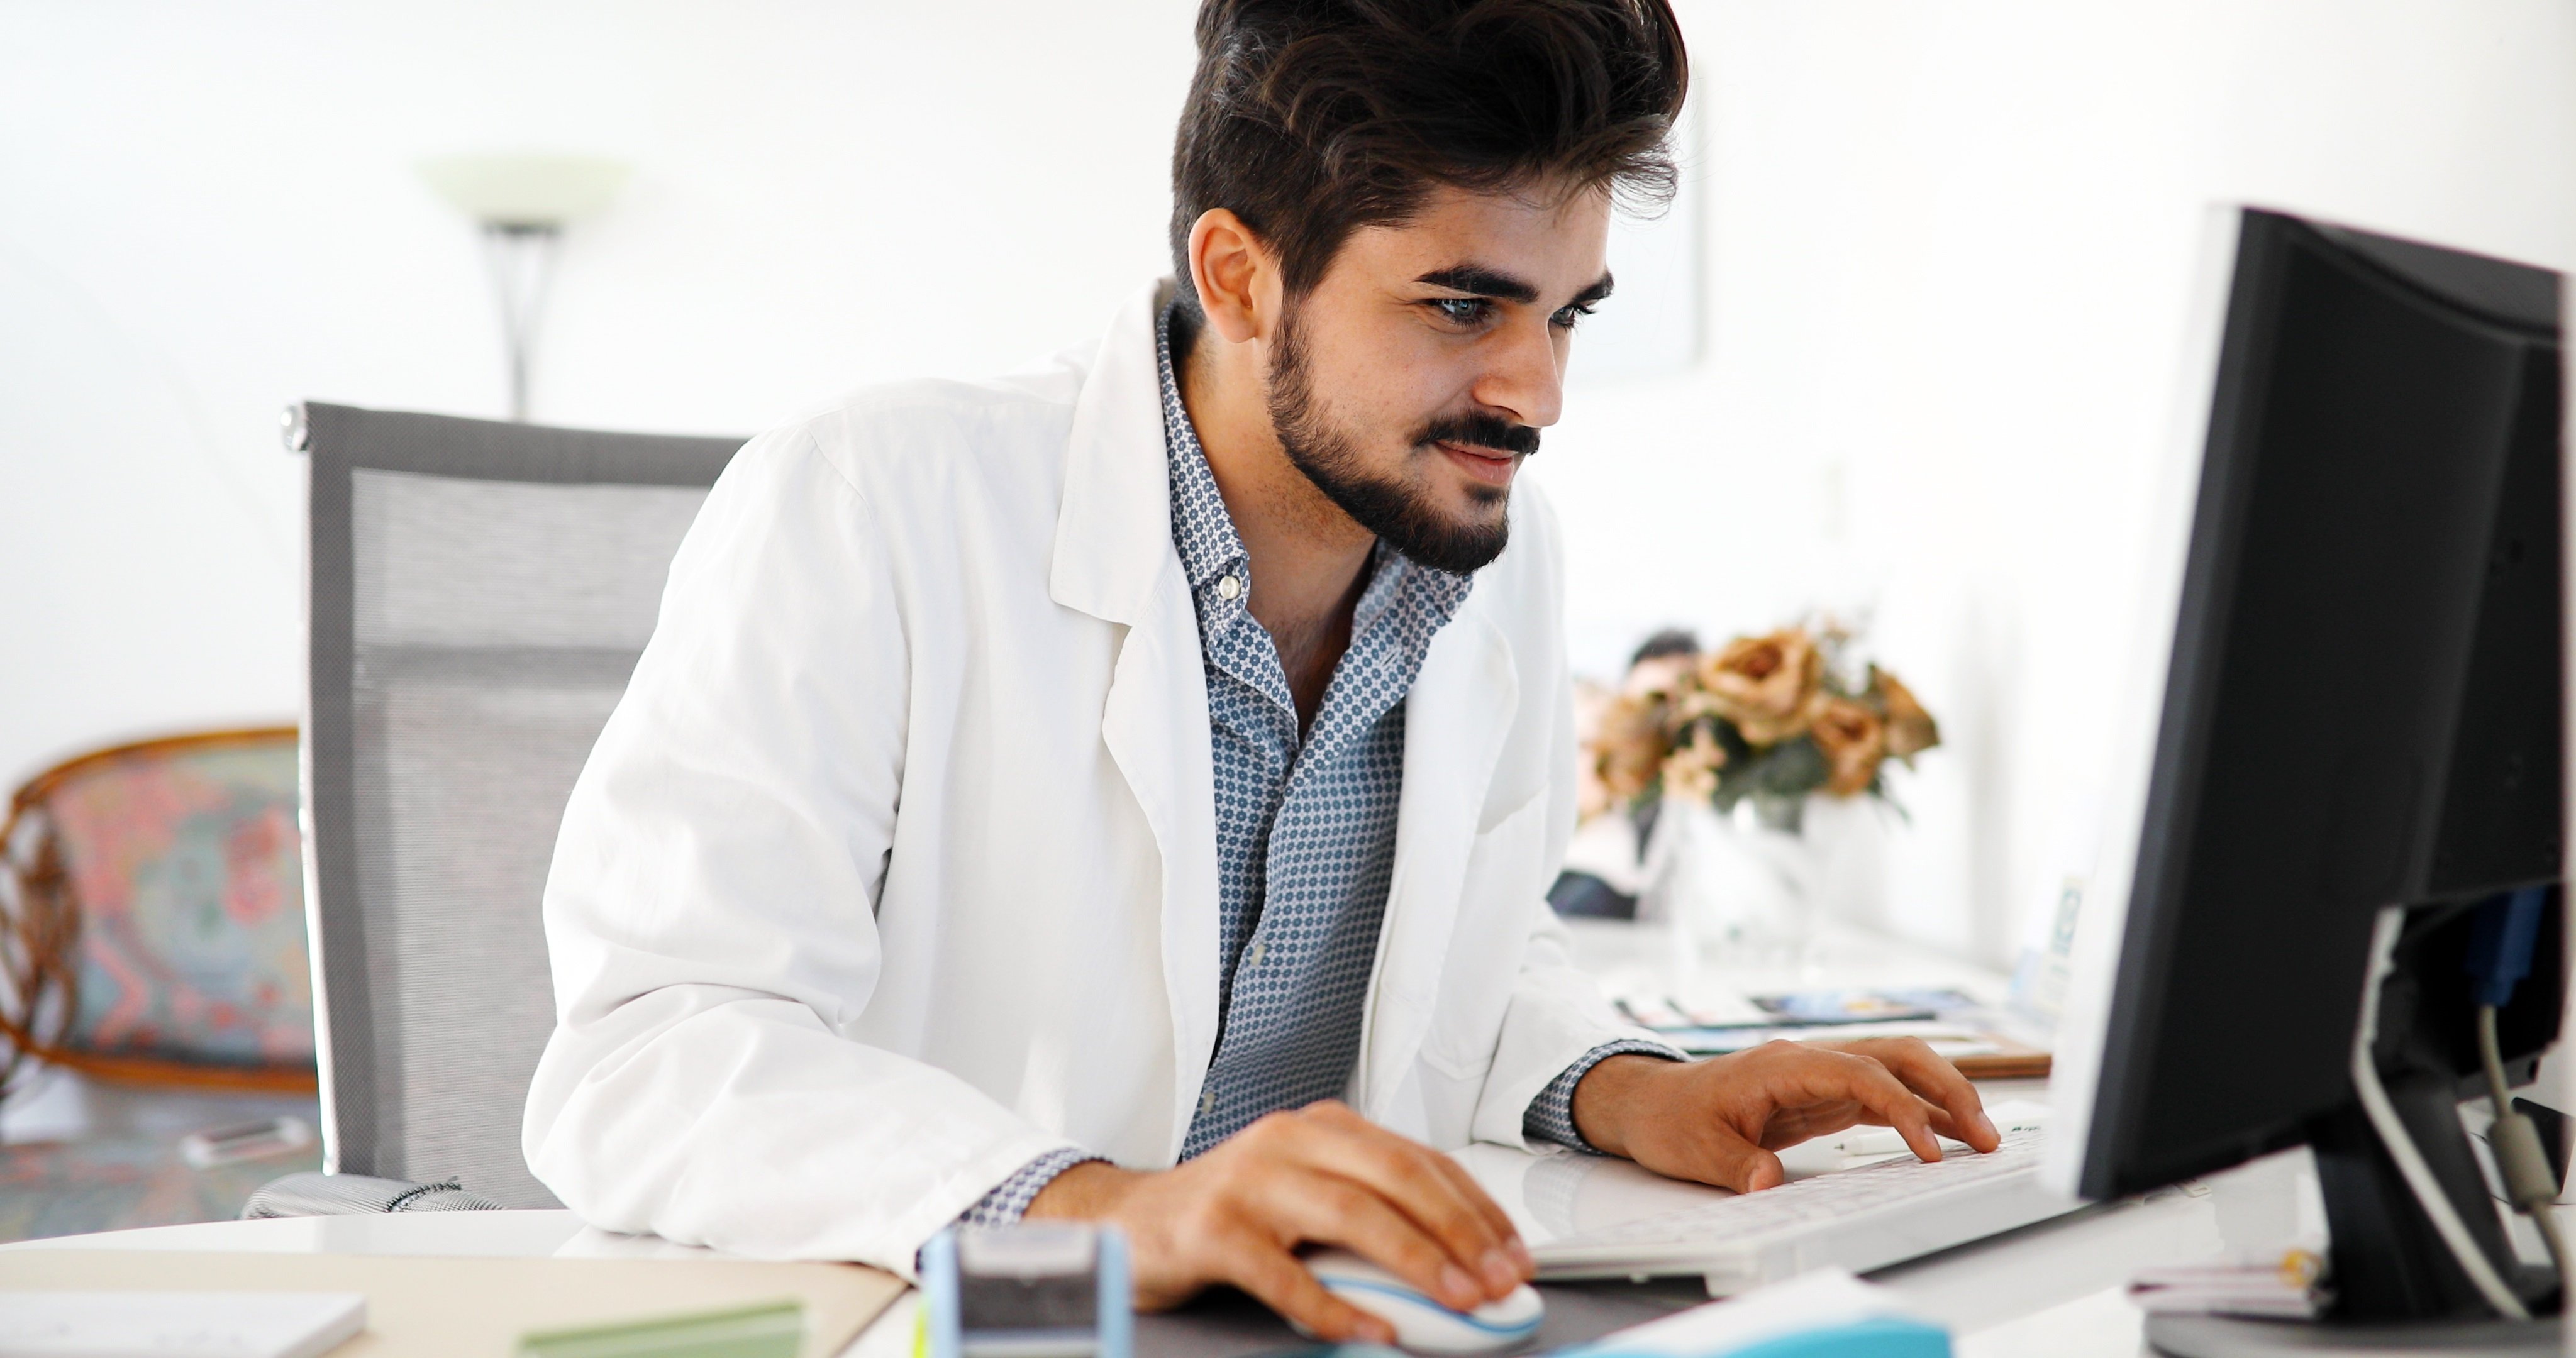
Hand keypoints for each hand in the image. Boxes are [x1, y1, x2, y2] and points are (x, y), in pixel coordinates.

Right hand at [1021, 1100, 1532, 1342]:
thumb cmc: (1232, 1214)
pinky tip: (1370, 1332)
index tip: (1515, 1256)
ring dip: (1413, 1261)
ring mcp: (1248, 1181)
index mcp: (1324, 1127)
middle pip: (1394, 1176)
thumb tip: (1464, 1263)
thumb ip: (1373, 1215)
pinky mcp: (1212, 1230)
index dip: (1477, 1209)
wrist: (1129, 1222)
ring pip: (1347, 1214)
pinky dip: (1332, 1307)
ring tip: (1455, 1301)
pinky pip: (1283, 1272)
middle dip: (1459, 1230)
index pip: (1421, 1160)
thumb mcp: (1308, 1196)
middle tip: (1498, 1280)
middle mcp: (1289, 1141)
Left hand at [1570, 1039, 2000, 1191]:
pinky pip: (1882, 1094)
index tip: (1931, 1150)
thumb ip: (1736, 1166)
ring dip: (1942, 1096)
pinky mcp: (1824, 1094)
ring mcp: (1821, 1074)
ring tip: (1983, 1138)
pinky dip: (1918, 1112)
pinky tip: (1945, 1138)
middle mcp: (1810, 1059)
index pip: (1861, 1074)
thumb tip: (1769, 1184)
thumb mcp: (1697, 1150)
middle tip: (1985, 1134)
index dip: (1902, 1108)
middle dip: (1946, 1088)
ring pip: (1897, 1069)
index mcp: (1782, 1064)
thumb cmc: (1672, 1119)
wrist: (1650, 1103)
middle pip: (1896, 1055)